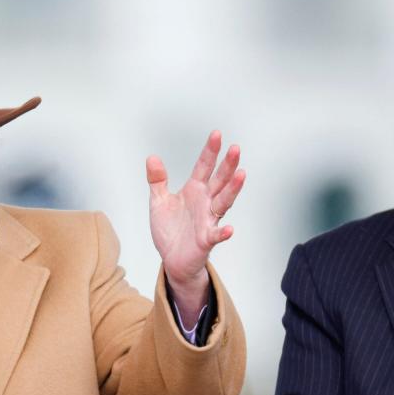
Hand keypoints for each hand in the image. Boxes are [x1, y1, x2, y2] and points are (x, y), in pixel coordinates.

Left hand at [147, 130, 245, 322]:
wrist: (172, 259)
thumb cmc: (170, 230)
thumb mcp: (159, 202)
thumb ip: (157, 180)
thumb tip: (152, 158)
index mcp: (194, 190)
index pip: (204, 167)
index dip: (210, 151)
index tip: (217, 134)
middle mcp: (205, 202)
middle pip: (219, 180)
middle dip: (227, 165)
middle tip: (236, 148)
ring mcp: (208, 220)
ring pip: (223, 202)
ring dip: (232, 189)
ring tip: (241, 174)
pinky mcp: (206, 239)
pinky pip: (216, 235)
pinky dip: (223, 232)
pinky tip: (229, 229)